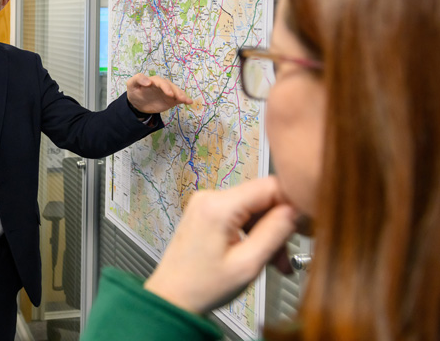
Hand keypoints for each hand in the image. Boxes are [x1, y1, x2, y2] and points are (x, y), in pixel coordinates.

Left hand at [125, 74, 192, 114]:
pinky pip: (179, 99)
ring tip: (185, 100)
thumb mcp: (131, 84)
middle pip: (170, 86)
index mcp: (153, 80)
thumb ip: (138, 79)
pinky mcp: (171, 100)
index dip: (163, 86)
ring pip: (176, 92)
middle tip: (176, 97)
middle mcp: (162, 85)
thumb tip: (149, 82)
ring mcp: (167, 92)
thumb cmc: (135, 91)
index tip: (168, 93)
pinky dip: (185, 99)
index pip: (159, 81)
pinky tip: (189, 102)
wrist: (138, 103)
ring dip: (181, 95)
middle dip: (174, 91)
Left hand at [144, 176, 297, 313]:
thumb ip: (275, 232)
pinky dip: (254, 232)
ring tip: (275, 261)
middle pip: (263, 197)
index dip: (295, 203)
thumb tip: (297, 209)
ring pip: (254, 207)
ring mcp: (206, 203)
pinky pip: (241, 214)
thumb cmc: (203, 287)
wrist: (173, 297)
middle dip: (281, 224)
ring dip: (269, 231)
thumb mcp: (248, 264)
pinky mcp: (207, 212)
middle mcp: (210, 197)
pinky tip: (260, 253)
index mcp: (218, 206)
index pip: (270, 186)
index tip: (309, 225)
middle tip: (290, 252)